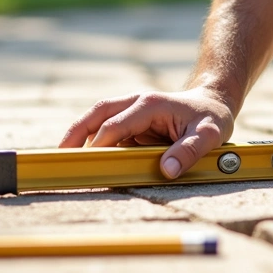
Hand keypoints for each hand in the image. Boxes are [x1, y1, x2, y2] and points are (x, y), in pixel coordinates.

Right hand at [60, 87, 235, 178]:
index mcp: (150, 105)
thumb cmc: (211, 119)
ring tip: (64, 156)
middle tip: (59, 154)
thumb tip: (166, 170)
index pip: (115, 125)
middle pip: (97, 113)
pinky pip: (107, 128)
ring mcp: (131, 110)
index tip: (86, 162)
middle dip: (75, 133)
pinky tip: (85, 157)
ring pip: (96, 117)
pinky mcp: (131, 120)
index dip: (98, 144)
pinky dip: (92, 140)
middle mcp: (136, 103)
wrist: (214, 103)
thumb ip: (189, 151)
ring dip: (79, 134)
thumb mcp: (209, 135)